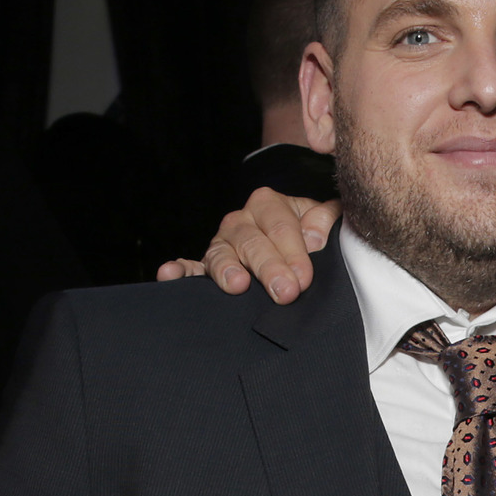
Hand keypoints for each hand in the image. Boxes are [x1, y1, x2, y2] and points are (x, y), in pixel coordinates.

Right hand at [153, 190, 338, 302]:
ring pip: (222, 255)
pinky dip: (179, 271)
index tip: (304, 277)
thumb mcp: (322, 221)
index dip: (294, 252)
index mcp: (268, 204)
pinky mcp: (207, 266)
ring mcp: (221, 244)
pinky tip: (169, 274)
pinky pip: (191, 268)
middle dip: (270, 268)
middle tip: (285, 291)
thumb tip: (316, 236)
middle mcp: (240, 221)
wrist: (290, 247)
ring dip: (228, 270)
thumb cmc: (309, 235)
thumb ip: (325, 219)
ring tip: (237, 285)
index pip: (281, 227)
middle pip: (253, 243)